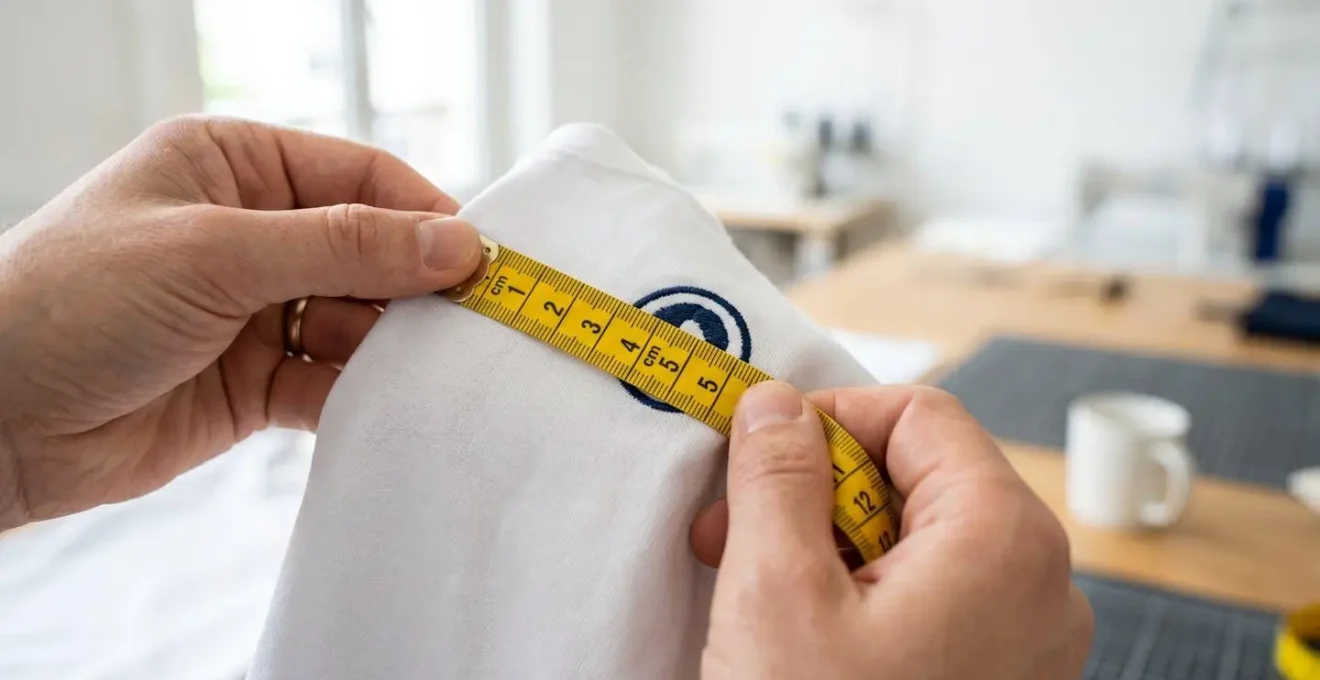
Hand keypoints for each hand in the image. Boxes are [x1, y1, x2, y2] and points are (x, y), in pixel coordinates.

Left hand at [0, 116, 482, 531]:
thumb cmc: (72, 303)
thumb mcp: (216, 253)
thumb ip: (343, 247)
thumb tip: (455, 242)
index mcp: (233, 166)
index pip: (359, 178)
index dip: (424, 215)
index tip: (481, 261)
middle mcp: (248, 232)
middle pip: (368, 253)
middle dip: (414, 289)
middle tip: (474, 325)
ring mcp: (251, 310)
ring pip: (354, 321)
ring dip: (391, 348)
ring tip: (433, 372)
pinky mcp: (249, 382)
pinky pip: (327, 381)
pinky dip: (358, 395)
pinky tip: (386, 408)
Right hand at [692, 382, 1092, 678]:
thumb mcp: (776, 593)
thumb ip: (777, 478)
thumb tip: (777, 406)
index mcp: (1002, 539)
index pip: (918, 415)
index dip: (826, 417)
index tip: (757, 450)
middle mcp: (1036, 584)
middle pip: (916, 477)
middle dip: (812, 493)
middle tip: (731, 530)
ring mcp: (1023, 640)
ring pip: (916, 543)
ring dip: (824, 547)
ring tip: (752, 591)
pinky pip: (929, 601)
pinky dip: (858, 598)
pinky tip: (797, 635)